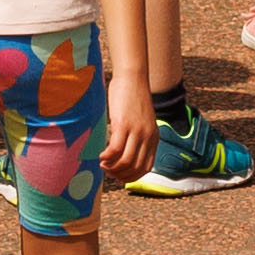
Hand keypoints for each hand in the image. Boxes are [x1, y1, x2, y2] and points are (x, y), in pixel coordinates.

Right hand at [100, 72, 158, 186]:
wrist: (133, 77)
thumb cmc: (134, 97)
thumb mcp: (142, 121)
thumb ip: (138, 136)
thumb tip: (126, 151)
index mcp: (153, 138)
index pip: (146, 167)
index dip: (132, 176)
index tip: (119, 176)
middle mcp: (147, 137)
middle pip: (135, 167)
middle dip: (120, 174)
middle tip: (108, 171)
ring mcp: (136, 131)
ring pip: (125, 161)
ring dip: (112, 167)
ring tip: (103, 164)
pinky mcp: (123, 124)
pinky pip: (114, 149)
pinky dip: (107, 157)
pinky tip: (101, 155)